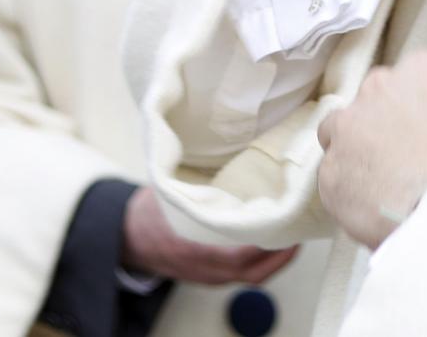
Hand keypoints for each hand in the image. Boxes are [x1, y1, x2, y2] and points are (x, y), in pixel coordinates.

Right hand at [119, 186, 298, 287]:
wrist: (126, 240)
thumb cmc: (148, 213)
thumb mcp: (168, 192)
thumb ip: (195, 182)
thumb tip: (223, 150)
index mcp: (194, 249)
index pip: (240, 255)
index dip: (268, 243)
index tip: (287, 222)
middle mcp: (206, 269)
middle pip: (254, 271)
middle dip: (283, 254)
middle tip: (300, 227)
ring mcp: (209, 276)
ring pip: (251, 276)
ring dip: (275, 259)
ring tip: (292, 234)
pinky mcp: (210, 276)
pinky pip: (243, 274)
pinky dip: (261, 262)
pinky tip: (270, 242)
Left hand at [316, 51, 426, 248]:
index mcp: (417, 70)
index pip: (403, 81)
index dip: (408, 111)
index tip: (415, 133)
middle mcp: (377, 88)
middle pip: (367, 103)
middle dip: (376, 128)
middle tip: (397, 162)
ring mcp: (347, 127)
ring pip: (337, 135)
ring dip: (353, 154)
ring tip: (378, 187)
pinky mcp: (330, 170)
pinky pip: (333, 178)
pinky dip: (347, 193)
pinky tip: (372, 211)